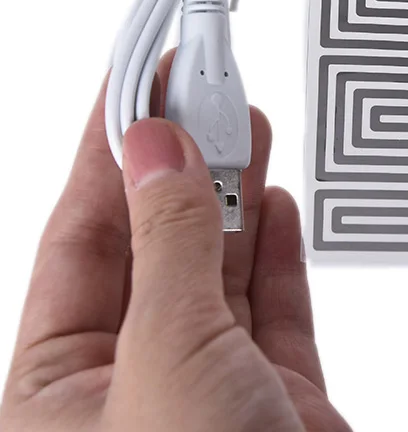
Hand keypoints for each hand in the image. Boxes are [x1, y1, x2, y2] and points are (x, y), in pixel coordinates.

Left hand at [0, 52, 349, 430]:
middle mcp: (131, 387)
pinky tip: (273, 205)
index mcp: (58, 394)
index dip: (110, 150)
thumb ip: (168, 244)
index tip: (137, 83)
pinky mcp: (274, 397)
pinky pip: (270, 307)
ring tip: (245, 127)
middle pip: (154, 244)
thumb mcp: (167, 353)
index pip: (79, 237)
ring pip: (216, 269)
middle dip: (183, 163)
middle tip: (204, 89)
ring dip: (234, 196)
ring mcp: (208, 390)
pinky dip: (275, 252)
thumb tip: (156, 150)